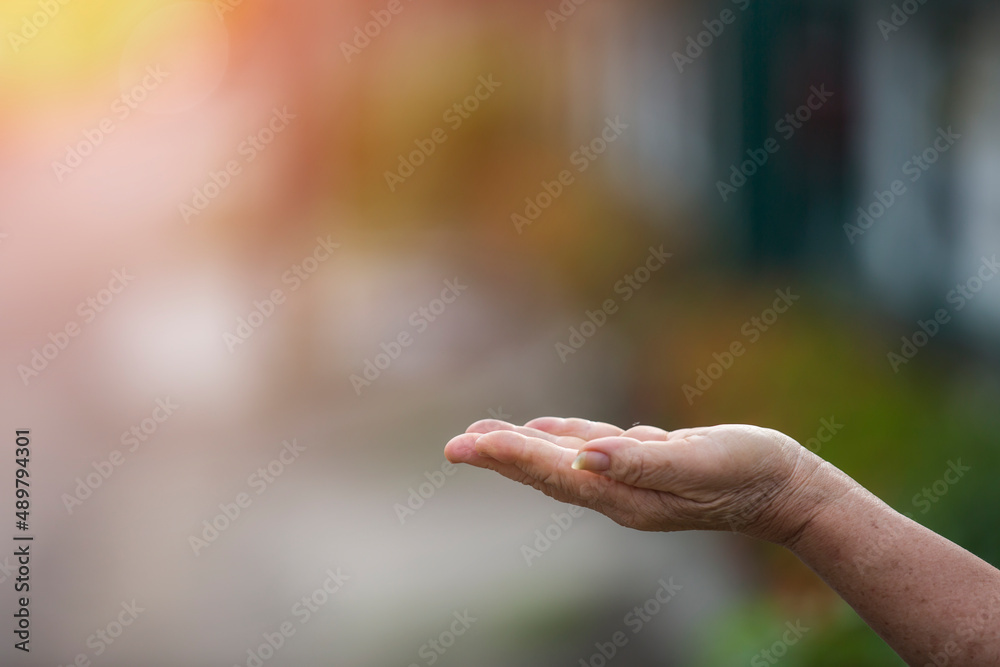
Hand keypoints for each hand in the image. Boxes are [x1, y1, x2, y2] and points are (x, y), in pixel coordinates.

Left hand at [444, 417, 833, 545]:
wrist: (784, 488)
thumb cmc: (748, 471)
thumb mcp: (700, 462)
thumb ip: (643, 462)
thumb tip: (588, 456)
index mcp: (626, 496)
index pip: (556, 474)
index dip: (512, 457)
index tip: (473, 443)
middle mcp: (619, 495)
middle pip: (547, 473)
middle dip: (500, 458)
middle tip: (455, 446)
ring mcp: (629, 484)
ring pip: (562, 462)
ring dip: (520, 450)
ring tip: (482, 438)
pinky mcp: (644, 468)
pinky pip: (590, 453)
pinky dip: (560, 441)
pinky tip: (544, 432)